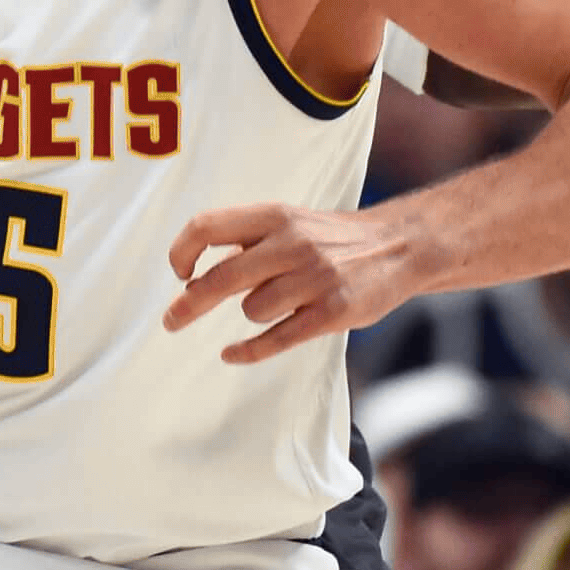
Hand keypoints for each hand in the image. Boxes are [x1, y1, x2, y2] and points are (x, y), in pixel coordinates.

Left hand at [163, 203, 418, 363]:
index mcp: (275, 216)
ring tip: (279, 303)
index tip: (180, 273)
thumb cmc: (331, 238)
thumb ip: (245, 242)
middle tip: (171, 321)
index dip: (182, 251)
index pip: (207, 226)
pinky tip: (231, 353)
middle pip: (221, 277)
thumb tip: (193, 278)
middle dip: (189, 305)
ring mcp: (314, 279)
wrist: (399, 247)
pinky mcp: (332, 312)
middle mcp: (293, 243)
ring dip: (252, 314)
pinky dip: (247, 351)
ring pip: (252, 310)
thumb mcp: (288, 222)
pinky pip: (276, 339)